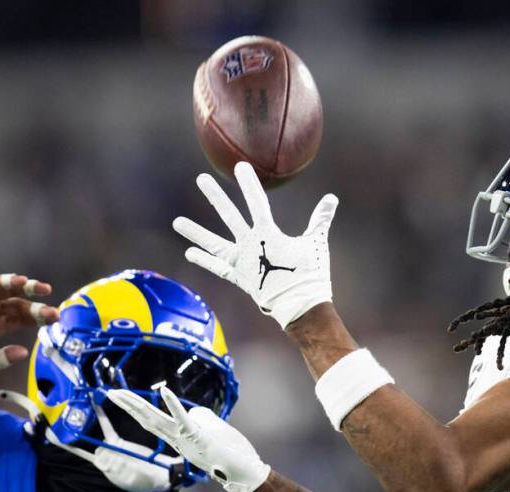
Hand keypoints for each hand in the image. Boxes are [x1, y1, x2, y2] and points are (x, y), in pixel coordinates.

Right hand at [0, 274, 58, 377]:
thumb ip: (1, 360)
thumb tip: (23, 353)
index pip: (23, 318)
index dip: (38, 317)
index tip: (54, 318)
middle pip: (20, 304)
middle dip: (37, 306)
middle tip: (54, 311)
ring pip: (8, 291)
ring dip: (26, 287)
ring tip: (42, 289)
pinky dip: (5, 281)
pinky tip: (19, 281)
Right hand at [105, 386, 270, 491]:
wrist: (244, 474)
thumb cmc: (230, 452)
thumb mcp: (210, 429)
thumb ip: (199, 418)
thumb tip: (194, 411)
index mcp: (179, 438)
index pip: (153, 421)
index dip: (137, 409)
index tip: (122, 397)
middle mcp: (178, 440)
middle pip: (148, 420)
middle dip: (129, 406)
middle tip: (110, 393)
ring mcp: (186, 439)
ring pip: (157, 420)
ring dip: (138, 405)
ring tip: (120, 394)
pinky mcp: (198, 437)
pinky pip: (183, 419)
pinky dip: (173, 405)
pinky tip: (164, 391)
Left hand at [173, 161, 337, 328]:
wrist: (300, 306)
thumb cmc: (311, 274)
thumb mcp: (317, 243)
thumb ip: (321, 219)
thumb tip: (332, 198)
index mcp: (267, 234)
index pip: (256, 202)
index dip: (248, 184)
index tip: (239, 167)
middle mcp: (249, 245)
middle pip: (228, 215)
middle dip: (215, 196)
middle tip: (201, 179)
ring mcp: (241, 262)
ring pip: (213, 243)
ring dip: (195, 232)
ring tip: (176, 222)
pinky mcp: (239, 278)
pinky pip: (218, 268)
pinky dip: (204, 260)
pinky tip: (189, 253)